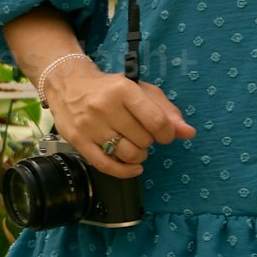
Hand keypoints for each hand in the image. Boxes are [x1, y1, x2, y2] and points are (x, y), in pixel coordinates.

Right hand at [39, 60, 189, 174]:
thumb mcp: (140, 91)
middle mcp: (105, 107)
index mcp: (124, 90)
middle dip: (148, 142)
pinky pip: (106, 165)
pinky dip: (124, 172)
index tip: (165, 135)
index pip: (156, 121)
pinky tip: (134, 168)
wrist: (67, 85)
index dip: (167, 134)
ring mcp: (89, 126)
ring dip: (138, 156)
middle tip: (141, 134)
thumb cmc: (110, 88)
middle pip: (142, 140)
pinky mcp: (78, 141)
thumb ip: (166, 110)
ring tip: (135, 147)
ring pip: (126, 154)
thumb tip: (188, 133)